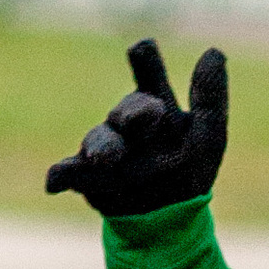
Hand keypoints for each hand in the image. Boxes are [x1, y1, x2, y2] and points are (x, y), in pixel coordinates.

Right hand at [46, 39, 227, 215]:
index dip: (147, 64)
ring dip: (102, 146)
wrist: (169, 221)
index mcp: (153, 108)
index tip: (143, 47)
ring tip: (106, 159)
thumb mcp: (208, 137)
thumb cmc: (188, 173)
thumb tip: (215, 51)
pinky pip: (70, 172)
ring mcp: (105, 150)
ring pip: (99, 140)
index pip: (149, 80)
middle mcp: (126, 125)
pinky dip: (60, 175)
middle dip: (133, 113)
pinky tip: (53, 183)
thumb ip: (211, 99)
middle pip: (125, 110)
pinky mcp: (87, 178)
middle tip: (144, 117)